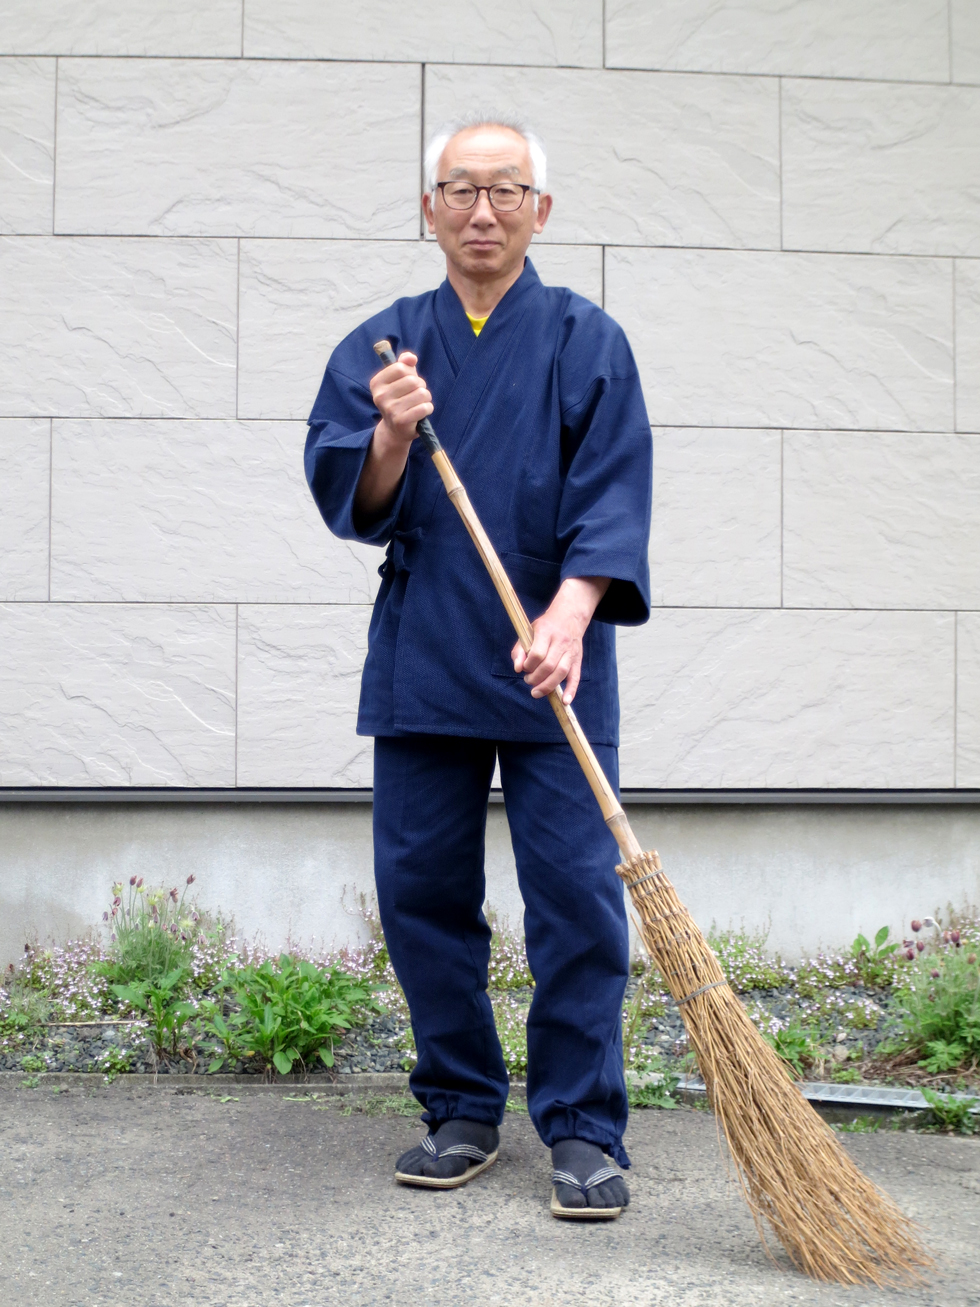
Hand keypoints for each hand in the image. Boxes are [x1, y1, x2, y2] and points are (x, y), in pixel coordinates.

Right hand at [369, 351, 432, 449]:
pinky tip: (422, 412)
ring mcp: (389, 409)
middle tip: (416, 394)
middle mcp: (380, 396)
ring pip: (421, 393)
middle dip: (421, 386)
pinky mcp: (401, 421)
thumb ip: (404, 364)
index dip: (410, 372)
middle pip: (413, 381)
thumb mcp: (399, 379)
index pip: (400, 367)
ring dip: (426, 397)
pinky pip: (424, 407)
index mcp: (376, 383)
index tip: (408, 380)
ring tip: (419, 403)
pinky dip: (428, 408)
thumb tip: (411, 358)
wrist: (396, 429)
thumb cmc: (400, 399)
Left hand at [511, 577, 609, 704]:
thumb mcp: (528, 632)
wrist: (569, 616)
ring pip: (561, 672)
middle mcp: (560, 642)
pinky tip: (565, 701)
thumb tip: (518, 669)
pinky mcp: (578, 660)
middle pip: (549, 665)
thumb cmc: (545, 627)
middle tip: (529, 681)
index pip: (538, 653)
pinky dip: (571, 690)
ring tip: (536, 691)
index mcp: (546, 632)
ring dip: (548, 686)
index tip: (524, 668)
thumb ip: (519, 650)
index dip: (529, 665)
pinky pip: (576, 677)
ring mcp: (571, 652)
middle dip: (536, 678)